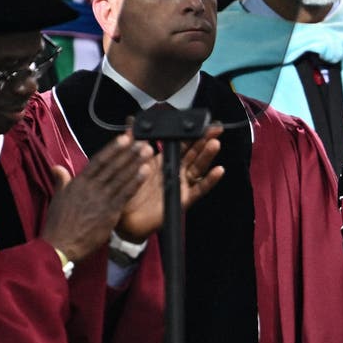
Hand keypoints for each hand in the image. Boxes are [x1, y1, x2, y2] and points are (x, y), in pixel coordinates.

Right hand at [41, 132, 154, 262]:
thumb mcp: (57, 198)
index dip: (112, 148)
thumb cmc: (58, 224)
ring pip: (121, 177)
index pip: (98, 161)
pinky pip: (125, 193)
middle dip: (128, 152)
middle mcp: (91, 188)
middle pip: (113, 166)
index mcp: (78, 183)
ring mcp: (101, 199)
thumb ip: (62, 181)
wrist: (60, 246)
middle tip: (142, 139)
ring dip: (135, 163)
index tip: (124, 137)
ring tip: (147, 151)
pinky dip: (136, 181)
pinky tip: (145, 172)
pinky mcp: (110, 212)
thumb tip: (57, 167)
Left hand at [115, 125, 224, 242]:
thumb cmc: (127, 192)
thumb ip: (134, 143)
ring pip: (198, 167)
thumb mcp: (130, 163)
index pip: (182, 143)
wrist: (124, 220)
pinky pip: (200, 189)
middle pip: (194, 153)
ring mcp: (181, 184)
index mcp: (163, 161)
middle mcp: (175, 171)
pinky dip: (210, 180)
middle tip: (215, 129)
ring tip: (214, 144)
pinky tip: (218, 171)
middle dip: (205, 140)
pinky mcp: (183, 199)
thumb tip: (131, 122)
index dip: (192, 133)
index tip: (203, 124)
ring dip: (207, 155)